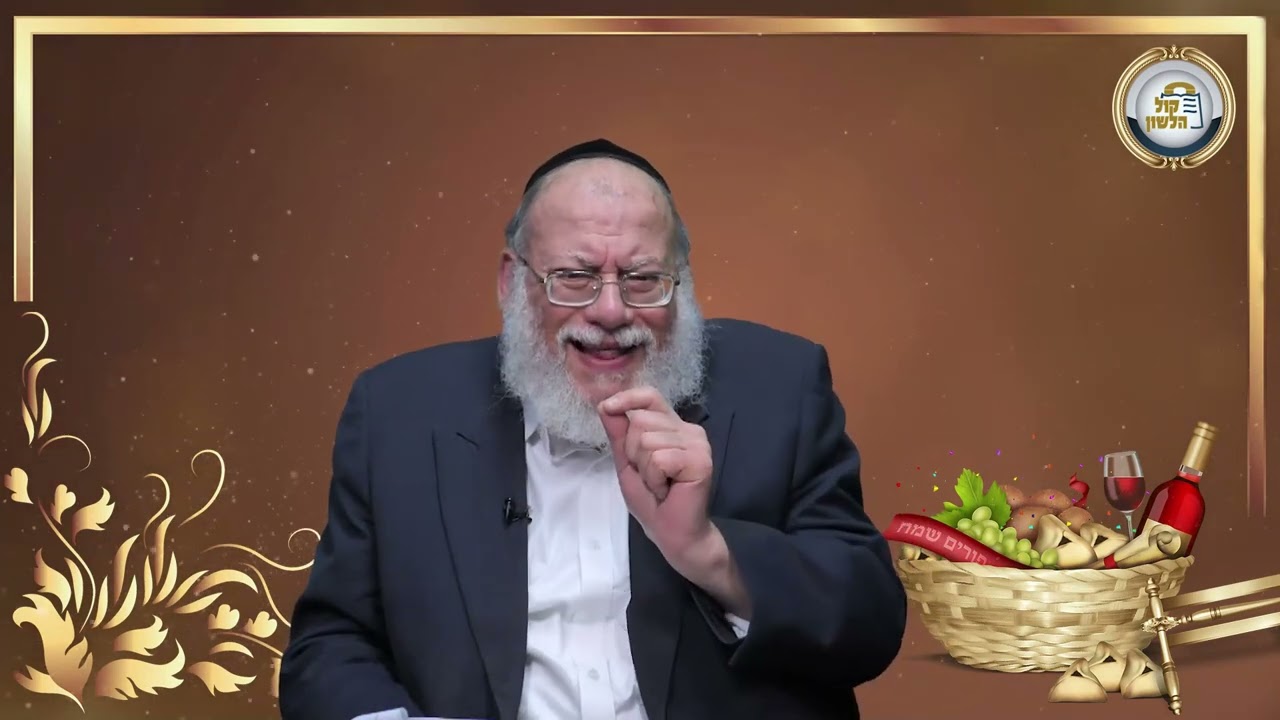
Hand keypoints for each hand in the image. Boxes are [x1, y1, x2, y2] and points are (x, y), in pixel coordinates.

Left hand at [598, 386, 714, 563]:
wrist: (672, 533)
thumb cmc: (651, 500)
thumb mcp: (627, 463)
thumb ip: (619, 434)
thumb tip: (604, 404)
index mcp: (673, 427)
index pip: (650, 396)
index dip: (627, 398)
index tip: (607, 407)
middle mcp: (689, 430)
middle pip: (641, 420)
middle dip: (634, 452)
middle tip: (651, 475)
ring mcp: (698, 444)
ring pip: (648, 440)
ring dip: (645, 470)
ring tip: (660, 484)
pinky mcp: (700, 460)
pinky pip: (660, 458)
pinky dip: (655, 479)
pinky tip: (667, 490)